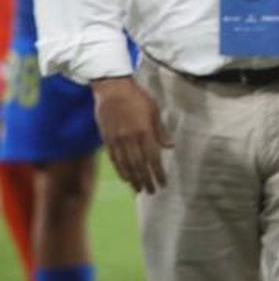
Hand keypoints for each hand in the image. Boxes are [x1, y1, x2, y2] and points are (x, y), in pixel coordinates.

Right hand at [91, 76, 172, 193]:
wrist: (112, 90)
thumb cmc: (138, 98)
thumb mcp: (154, 110)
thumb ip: (161, 130)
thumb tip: (170, 147)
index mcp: (145, 131)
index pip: (153, 158)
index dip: (158, 172)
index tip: (163, 183)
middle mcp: (131, 139)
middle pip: (139, 166)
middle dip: (146, 180)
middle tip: (152, 191)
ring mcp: (117, 140)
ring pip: (126, 166)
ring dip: (133, 180)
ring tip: (139, 190)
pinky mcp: (107, 140)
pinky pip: (114, 160)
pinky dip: (121, 171)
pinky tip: (126, 178)